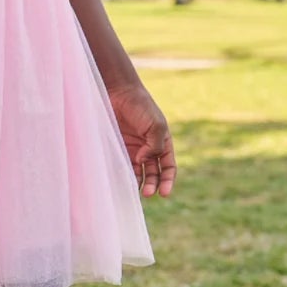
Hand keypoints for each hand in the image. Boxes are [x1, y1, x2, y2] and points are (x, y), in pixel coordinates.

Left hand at [108, 81, 175, 199]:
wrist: (118, 92)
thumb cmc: (141, 106)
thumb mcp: (155, 125)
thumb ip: (155, 146)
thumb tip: (144, 162)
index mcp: (163, 142)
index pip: (168, 167)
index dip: (168, 181)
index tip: (165, 193)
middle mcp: (149, 148)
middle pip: (154, 173)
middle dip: (153, 184)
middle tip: (148, 193)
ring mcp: (134, 149)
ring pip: (139, 172)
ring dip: (139, 183)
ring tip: (137, 192)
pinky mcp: (119, 148)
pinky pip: (124, 165)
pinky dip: (125, 175)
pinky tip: (124, 182)